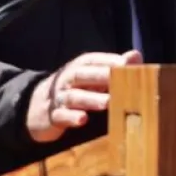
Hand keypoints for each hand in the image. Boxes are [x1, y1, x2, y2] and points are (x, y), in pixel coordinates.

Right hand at [25, 50, 141, 142]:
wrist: (38, 106)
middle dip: (101, 76)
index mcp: (80, 66)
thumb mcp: (92, 75)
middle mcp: (68, 79)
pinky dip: (71, 117)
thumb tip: (136, 55)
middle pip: (83, 75)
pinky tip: (82, 119)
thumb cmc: (76, 88)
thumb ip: (114, 66)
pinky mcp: (53, 116)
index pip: (95, 60)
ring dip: (91, 99)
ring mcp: (59, 97)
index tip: (127, 64)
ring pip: (74, 96)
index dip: (110, 61)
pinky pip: (61, 116)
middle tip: (120, 81)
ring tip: (107, 103)